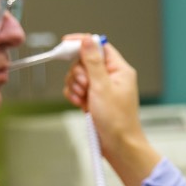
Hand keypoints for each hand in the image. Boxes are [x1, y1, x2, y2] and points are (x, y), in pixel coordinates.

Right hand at [62, 34, 160, 185]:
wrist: (118, 145)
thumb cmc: (117, 121)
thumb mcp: (102, 87)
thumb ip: (93, 62)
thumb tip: (87, 40)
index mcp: (119, 69)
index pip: (99, 46)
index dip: (82, 43)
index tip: (66, 43)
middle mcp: (111, 77)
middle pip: (85, 61)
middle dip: (79, 73)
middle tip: (84, 86)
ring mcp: (101, 89)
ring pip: (79, 76)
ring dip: (75, 86)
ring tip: (83, 98)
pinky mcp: (93, 99)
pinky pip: (77, 89)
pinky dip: (74, 95)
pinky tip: (80, 104)